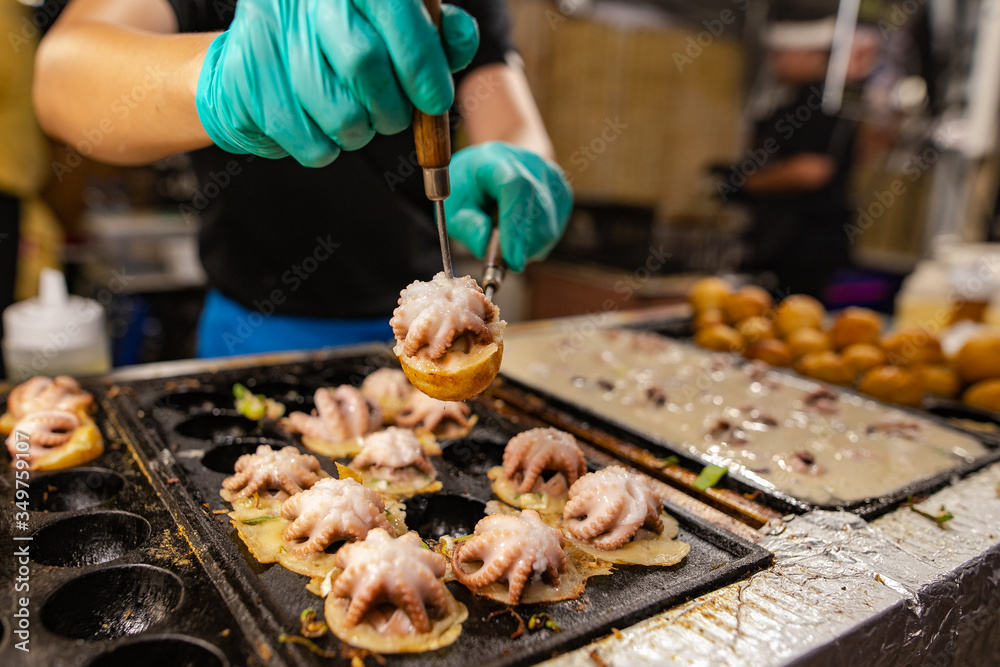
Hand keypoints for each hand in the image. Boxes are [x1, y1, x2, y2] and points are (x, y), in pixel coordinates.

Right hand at [196, 0, 478, 166]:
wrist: (258, 53)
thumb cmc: (341, 40)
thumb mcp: (393, 24)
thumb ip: (435, 31)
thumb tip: (456, 39)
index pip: (394, 10)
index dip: (423, 63)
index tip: (435, 99)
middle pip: (363, 63)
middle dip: (392, 107)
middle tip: (395, 118)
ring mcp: (266, 36)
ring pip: (337, 112)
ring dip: (360, 132)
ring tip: (357, 122)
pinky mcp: (244, 82)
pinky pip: (306, 142)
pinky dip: (325, 148)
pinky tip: (320, 128)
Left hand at [446, 142, 571, 272]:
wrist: (494, 165)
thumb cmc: (470, 186)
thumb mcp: (453, 204)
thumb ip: (465, 225)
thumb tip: (484, 245)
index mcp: (497, 160)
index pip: (516, 188)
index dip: (516, 226)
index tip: (512, 261)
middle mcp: (531, 164)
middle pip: (538, 212)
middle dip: (521, 246)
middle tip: (502, 260)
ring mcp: (552, 179)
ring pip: (549, 228)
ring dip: (526, 247)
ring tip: (505, 239)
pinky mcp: (563, 194)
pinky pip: (553, 231)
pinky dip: (535, 243)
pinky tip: (518, 234)